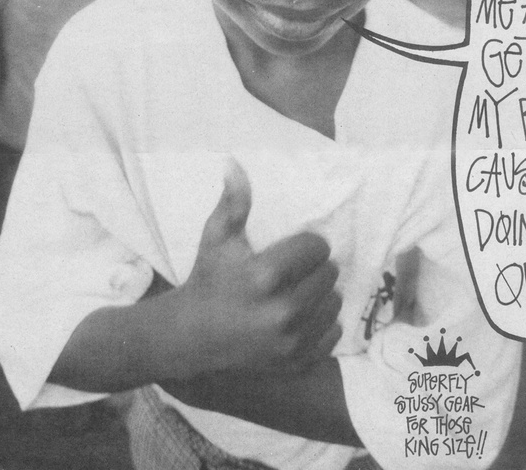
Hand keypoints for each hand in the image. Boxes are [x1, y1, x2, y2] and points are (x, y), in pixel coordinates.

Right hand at [179, 162, 341, 373]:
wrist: (191, 336)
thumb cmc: (208, 279)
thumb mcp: (217, 237)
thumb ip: (233, 201)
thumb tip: (235, 163)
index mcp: (264, 276)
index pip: (317, 248)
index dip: (307, 245)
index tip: (294, 248)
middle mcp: (281, 312)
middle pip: (329, 274)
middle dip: (315, 268)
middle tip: (297, 270)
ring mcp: (290, 342)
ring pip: (334, 303)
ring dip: (322, 294)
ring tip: (300, 290)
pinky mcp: (295, 363)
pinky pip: (332, 334)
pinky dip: (322, 324)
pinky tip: (302, 316)